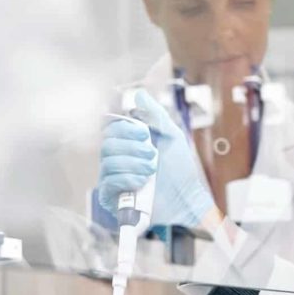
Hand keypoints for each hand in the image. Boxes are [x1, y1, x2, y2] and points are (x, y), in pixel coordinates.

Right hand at [96, 90, 214, 228]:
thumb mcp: (172, 136)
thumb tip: (139, 94)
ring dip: (133, 164)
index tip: (145, 134)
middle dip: (132, 148)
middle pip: (107, 145)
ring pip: (108, 163)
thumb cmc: (180, 171)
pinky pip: (108, 183)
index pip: (111, 130)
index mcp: (128, 145)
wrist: (186, 200)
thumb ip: (156, 114)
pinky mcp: (111, 198)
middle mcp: (117, 161)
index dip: (125, 129)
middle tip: (153, 155)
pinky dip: (126, 179)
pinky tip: (141, 182)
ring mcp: (113, 180)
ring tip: (151, 171)